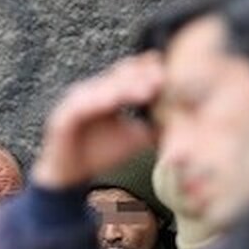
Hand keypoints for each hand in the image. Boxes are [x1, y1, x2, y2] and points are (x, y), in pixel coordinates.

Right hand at [32, 52, 162, 188]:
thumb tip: (185, 122)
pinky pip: (81, 105)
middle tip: (163, 77)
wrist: (70, 177)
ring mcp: (75, 102)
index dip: (148, 71)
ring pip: (102, 88)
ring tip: (146, 90)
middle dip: (141, 75)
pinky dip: (97, 101)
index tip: (170, 73)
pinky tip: (114, 102)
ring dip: (123, 87)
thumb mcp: (133, 138)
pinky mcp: (62, 116)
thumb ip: (152, 126)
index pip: (129, 73)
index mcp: (107, 93)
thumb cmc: (101, 155)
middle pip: (117, 75)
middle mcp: (91, 91)